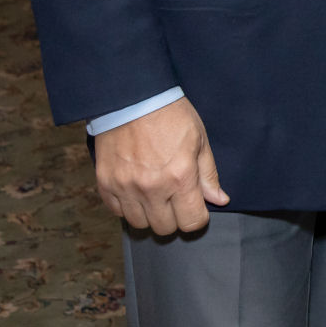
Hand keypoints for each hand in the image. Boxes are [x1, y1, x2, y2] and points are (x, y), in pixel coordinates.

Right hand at [93, 97, 227, 234]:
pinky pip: (117, 212)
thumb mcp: (199, 140)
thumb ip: (208, 174)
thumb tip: (219, 200)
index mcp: (181, 177)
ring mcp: (126, 188)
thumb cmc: (171, 115)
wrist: (132, 98)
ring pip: (140, 224)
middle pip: (165, 228)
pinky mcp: (106, 184)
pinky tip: (136, 190)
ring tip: (155, 195)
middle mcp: (152, 188)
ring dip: (150, 214)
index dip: (197, 217)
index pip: (192, 221)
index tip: (196, 207)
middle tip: (175, 199)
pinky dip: (127, 206)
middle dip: (174, 218)